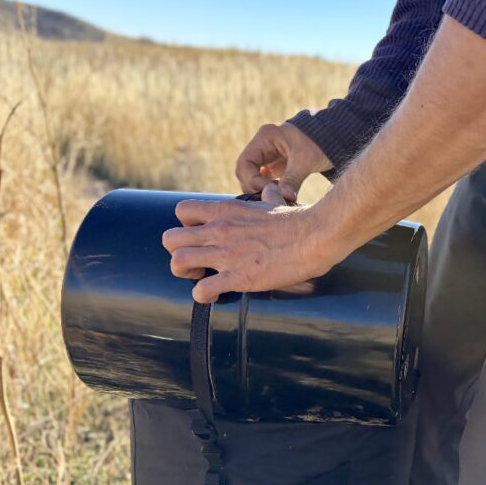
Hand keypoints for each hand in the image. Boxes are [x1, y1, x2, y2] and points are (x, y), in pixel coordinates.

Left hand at [162, 195, 344, 302]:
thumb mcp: (276, 201)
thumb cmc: (298, 220)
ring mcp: (226, 254)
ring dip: (185, 274)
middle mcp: (220, 230)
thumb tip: (273, 188)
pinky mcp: (238, 277)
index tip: (201, 238)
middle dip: (178, 253)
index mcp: (226, 210)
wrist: (315, 236)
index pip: (182, 211)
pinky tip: (214, 295)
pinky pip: (201, 290)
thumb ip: (268, 195)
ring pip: (177, 262)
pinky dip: (202, 296)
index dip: (185, 227)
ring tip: (201, 278)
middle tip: (197, 262)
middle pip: (170, 239)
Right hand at [235, 121, 332, 202]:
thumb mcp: (306, 160)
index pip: (245, 163)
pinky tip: (282, 197)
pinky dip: (271, 190)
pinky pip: (266, 181)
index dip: (252, 180)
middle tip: (272, 199)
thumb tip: (283, 198)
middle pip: (246, 172)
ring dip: (263, 190)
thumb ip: (292, 179)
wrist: (336, 139)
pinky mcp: (278, 166)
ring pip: (255, 177)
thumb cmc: (320, 143)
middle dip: (256, 187)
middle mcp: (264, 145)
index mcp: (265, 137)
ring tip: (279, 198)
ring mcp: (269, 156)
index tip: (269, 192)